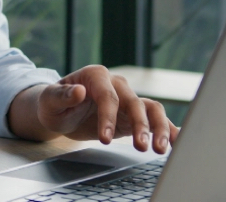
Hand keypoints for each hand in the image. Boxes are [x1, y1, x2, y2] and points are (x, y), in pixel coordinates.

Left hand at [10, 65, 177, 153]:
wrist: (61, 110)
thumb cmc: (54, 103)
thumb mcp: (50, 100)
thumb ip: (62, 95)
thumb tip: (78, 91)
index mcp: (96, 76)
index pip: (107, 96)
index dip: (108, 117)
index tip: (105, 139)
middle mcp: (116, 84)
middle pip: (134, 102)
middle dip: (140, 125)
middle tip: (141, 147)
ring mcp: (128, 99)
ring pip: (151, 109)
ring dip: (158, 128)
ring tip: (160, 148)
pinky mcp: (133, 115)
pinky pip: (155, 119)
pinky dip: (167, 129)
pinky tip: (176, 141)